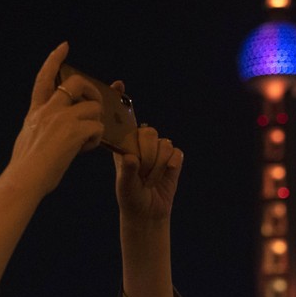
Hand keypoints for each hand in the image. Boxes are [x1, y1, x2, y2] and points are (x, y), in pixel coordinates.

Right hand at [2, 42, 104, 195]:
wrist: (24, 179)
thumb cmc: (26, 168)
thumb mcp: (28, 137)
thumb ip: (40, 126)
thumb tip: (50, 127)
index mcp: (36, 112)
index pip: (44, 78)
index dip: (54, 60)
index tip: (64, 46)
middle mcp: (49, 110)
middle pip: (78, 83)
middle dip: (92, 92)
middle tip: (95, 107)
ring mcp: (62, 119)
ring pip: (94, 108)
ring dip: (96, 123)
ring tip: (86, 141)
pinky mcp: (74, 131)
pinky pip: (98, 127)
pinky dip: (96, 139)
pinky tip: (85, 149)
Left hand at [112, 82, 183, 223]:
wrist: (148, 212)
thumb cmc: (130, 196)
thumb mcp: (123, 185)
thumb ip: (127, 171)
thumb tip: (131, 158)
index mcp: (125, 144)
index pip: (123, 119)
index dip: (121, 100)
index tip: (119, 84)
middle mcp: (142, 143)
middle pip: (149, 133)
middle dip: (147, 155)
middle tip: (142, 173)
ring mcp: (159, 149)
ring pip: (163, 144)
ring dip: (157, 166)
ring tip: (149, 179)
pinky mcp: (174, 158)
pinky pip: (176, 153)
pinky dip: (171, 166)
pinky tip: (165, 176)